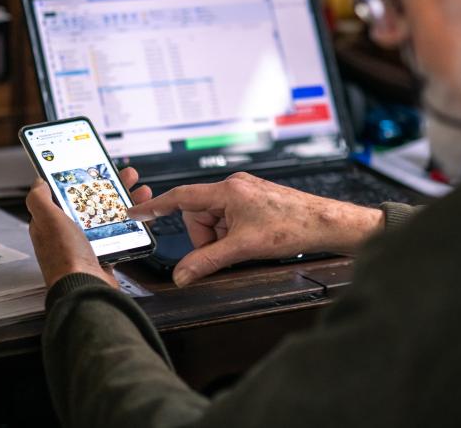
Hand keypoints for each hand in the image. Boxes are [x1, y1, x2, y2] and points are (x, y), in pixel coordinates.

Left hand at [26, 167, 152, 288]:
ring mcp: (87, 245)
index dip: (81, 179)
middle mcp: (68, 234)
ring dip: (125, 201)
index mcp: (51, 224)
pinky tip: (141, 215)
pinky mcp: (104, 256)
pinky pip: (120, 234)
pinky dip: (132, 223)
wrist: (87, 289)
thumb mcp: (48, 220)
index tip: (95, 168)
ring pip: (108, 216)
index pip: (66, 194)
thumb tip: (38, 181)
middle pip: (91, 202)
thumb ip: (39, 198)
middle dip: (110, 186)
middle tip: (125, 175)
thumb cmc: (66, 258)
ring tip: (139, 190)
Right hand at [128, 172, 382, 286]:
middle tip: (227, 250)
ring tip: (245, 244)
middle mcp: (233, 186)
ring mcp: (243, 192)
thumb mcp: (243, 248)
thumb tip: (182, 275)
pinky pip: (228, 219)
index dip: (154, 205)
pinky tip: (250, 239)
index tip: (135, 210)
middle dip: (206, 237)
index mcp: (227, 190)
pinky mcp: (252, 200)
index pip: (180, 197)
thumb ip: (207, 261)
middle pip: (198, 215)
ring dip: (221, 238)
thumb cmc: (292, 226)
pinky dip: (231, 234)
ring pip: (213, 220)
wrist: (325, 223)